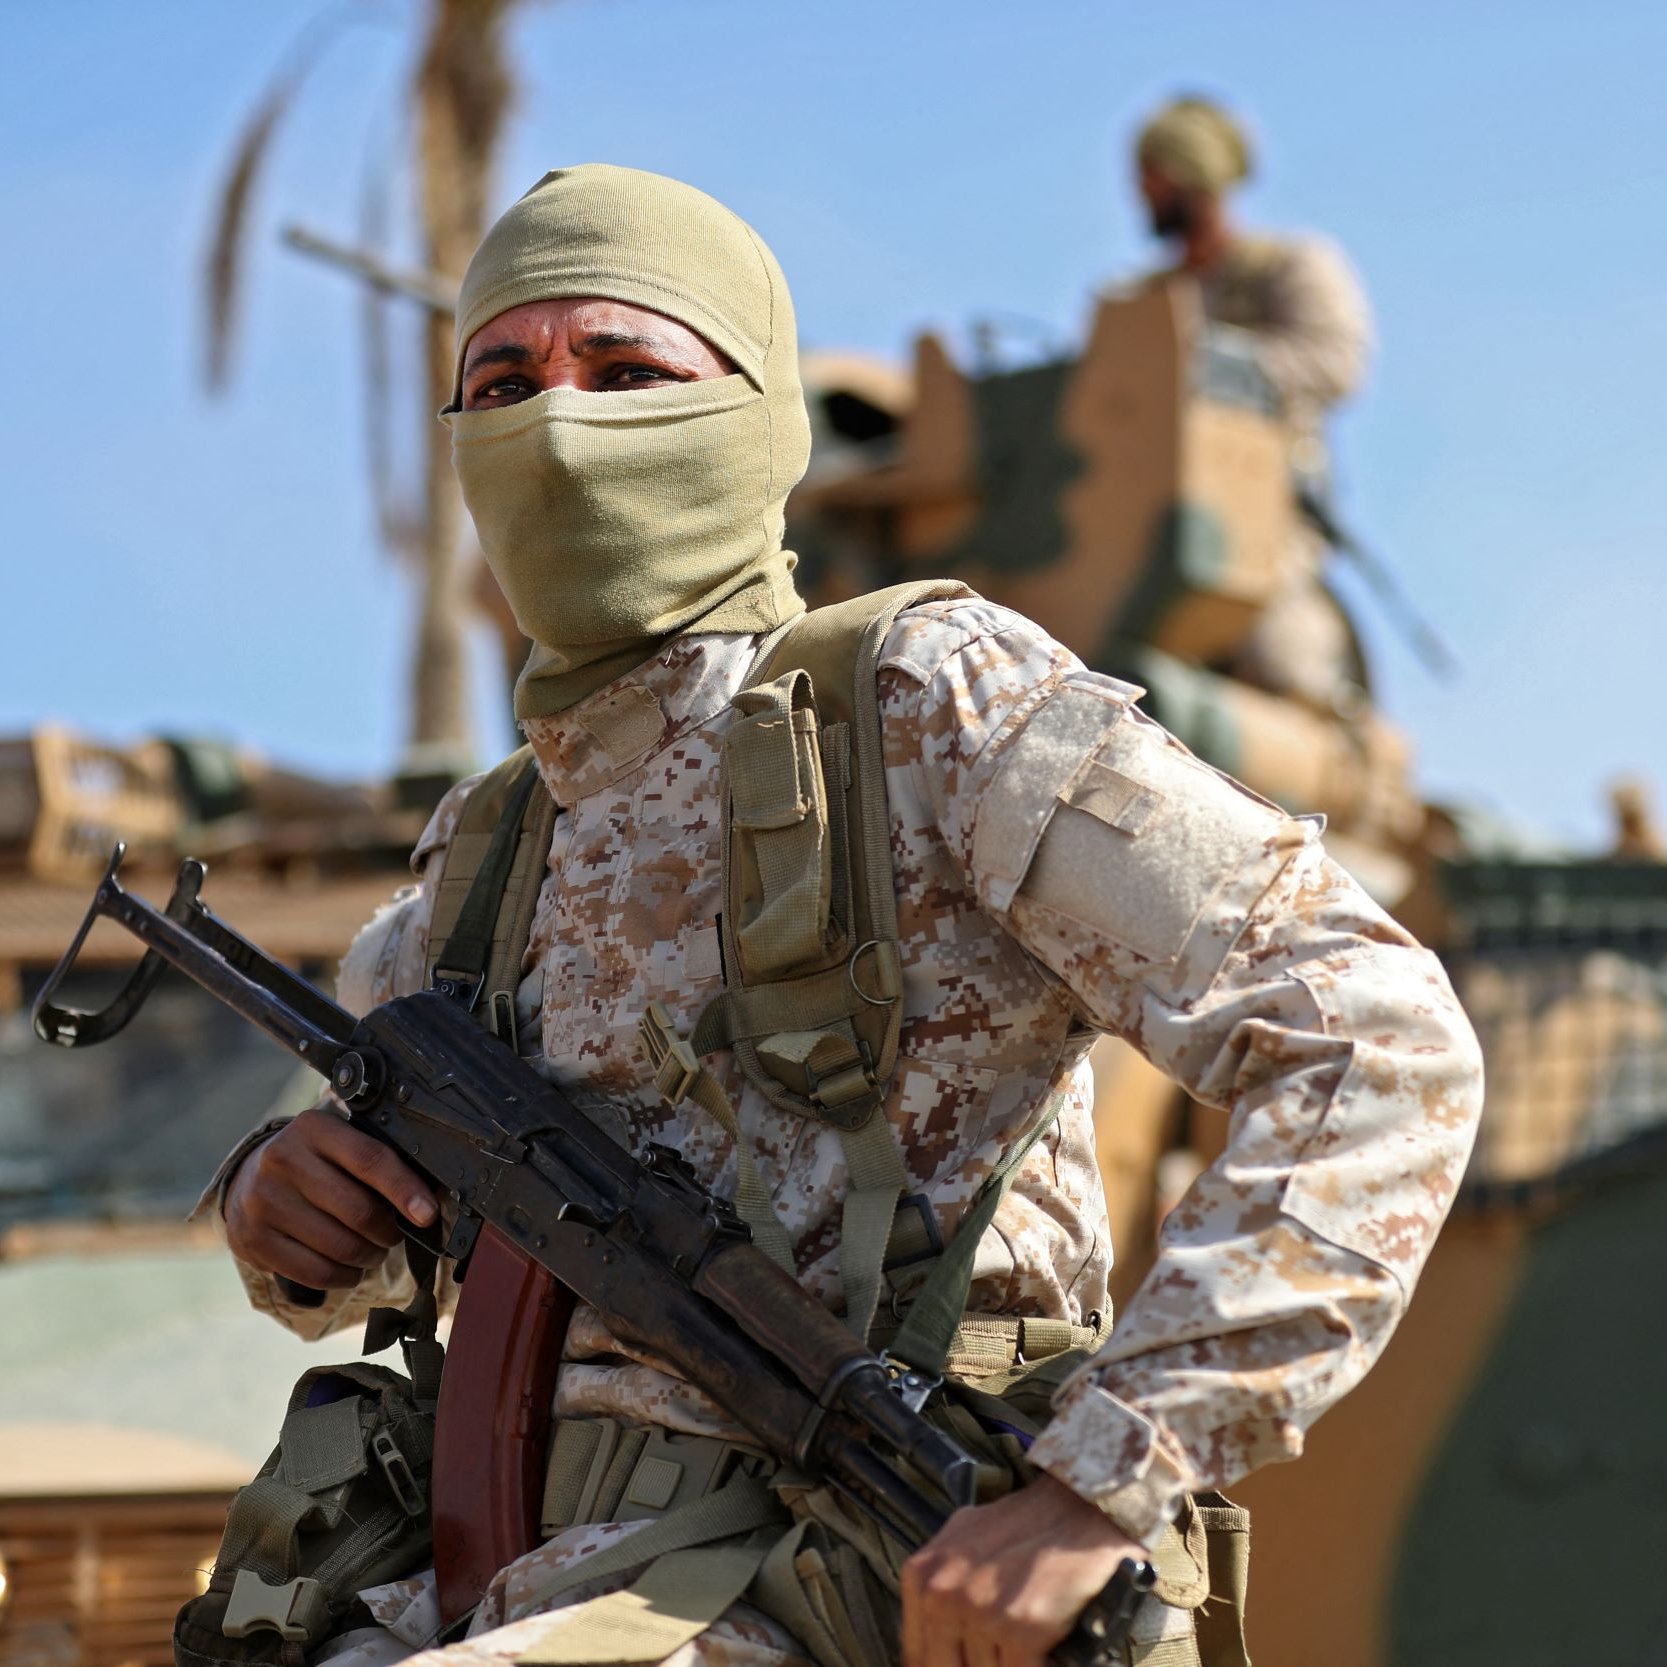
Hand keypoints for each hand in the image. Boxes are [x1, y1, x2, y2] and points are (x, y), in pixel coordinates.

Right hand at [223, 1105, 438, 1289]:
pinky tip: (350, 1268)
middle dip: (388, 1231)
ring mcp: (263, 1201)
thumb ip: (377, 1160)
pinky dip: (344, 1277)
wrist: (248, 1178)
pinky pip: (315, 1272)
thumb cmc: (313, 1161)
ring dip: (369, 1256)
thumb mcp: (338, 1142)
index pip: (371, 1160)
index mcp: (314, 1128)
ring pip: (340, 1247)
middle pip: (358, 1210)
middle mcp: (283, 1160)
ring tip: (372, 1251)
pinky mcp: (253, 1239)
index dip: (405, 1191)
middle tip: (394, 1234)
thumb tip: (427, 1198)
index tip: (428, 1214)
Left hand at [901, 1474, 1147, 1666]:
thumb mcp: (962, 1546)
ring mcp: (980, 1611)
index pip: (918, 1654)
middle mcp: (943, 1594)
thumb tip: (935, 1642)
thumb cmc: (1024, 1526)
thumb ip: (941, 1589)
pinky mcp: (1021, 1628)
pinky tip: (1043, 1651)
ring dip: (1004, 1663)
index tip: (963, 1658)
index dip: (944, 1663)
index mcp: (923, 1576)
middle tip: (997, 1649)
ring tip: (1020, 1643)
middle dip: (975, 1663)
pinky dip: (1036, 1665)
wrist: (1076, 1510)